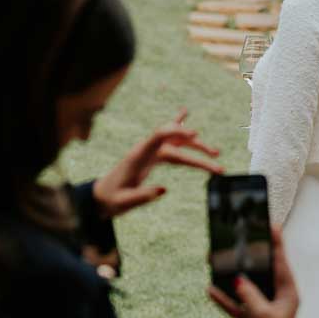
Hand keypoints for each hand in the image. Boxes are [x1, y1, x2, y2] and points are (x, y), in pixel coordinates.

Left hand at [93, 110, 221, 217]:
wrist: (101, 196)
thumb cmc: (112, 199)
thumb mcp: (124, 202)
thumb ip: (143, 196)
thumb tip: (165, 189)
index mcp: (137, 157)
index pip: (158, 137)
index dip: (175, 131)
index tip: (194, 133)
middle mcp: (145, 150)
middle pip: (174, 142)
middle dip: (196, 148)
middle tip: (217, 156)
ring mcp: (149, 152)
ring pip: (176, 144)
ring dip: (196, 147)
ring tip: (216, 154)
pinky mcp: (151, 156)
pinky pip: (169, 142)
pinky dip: (179, 130)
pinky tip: (185, 115)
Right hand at [208, 225, 298, 317]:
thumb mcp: (262, 316)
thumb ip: (250, 294)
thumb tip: (238, 279)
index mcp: (288, 295)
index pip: (282, 263)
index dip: (276, 244)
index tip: (270, 224)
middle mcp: (277, 299)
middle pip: (261, 271)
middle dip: (248, 258)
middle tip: (237, 240)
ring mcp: (262, 308)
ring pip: (245, 285)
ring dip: (231, 276)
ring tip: (216, 261)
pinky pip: (234, 303)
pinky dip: (223, 297)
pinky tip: (210, 289)